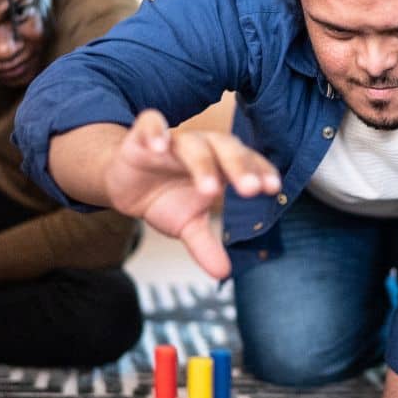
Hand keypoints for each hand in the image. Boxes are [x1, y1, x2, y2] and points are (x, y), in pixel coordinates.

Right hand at [101, 110, 280, 278]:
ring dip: (203, 164)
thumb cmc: (163, 198)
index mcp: (219, 164)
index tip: (273, 189)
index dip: (261, 171)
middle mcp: (201, 147)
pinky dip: (155, 132)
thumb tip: (223, 273)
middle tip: (252, 189)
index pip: (247, 162)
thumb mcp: (186, 225)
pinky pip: (150, 124)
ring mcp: (172, 141)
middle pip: (226, 148)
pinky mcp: (142, 136)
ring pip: (193, 144)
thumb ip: (205, 245)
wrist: (123, 184)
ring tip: (210, 189)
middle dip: (240, 167)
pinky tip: (159, 146)